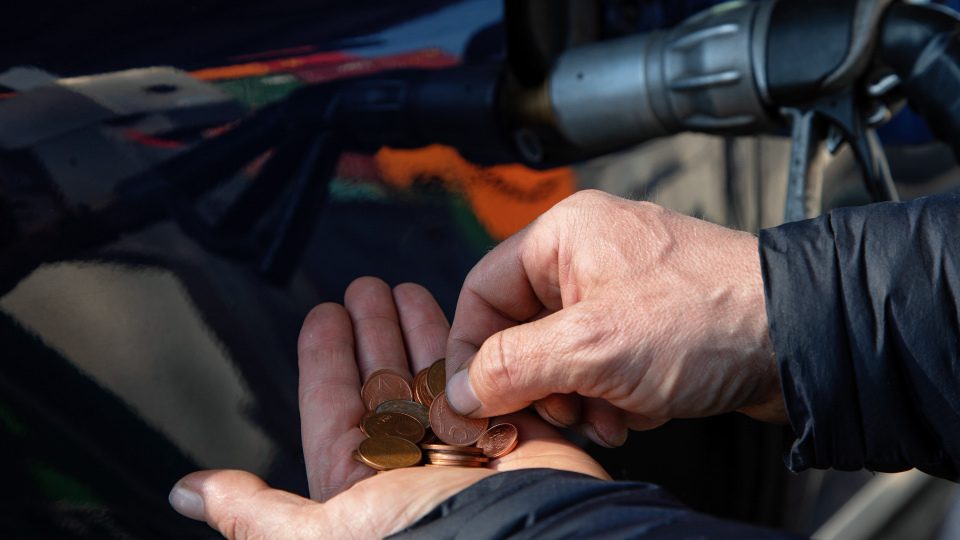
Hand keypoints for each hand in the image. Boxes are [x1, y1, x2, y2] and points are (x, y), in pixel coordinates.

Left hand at [169, 277, 607, 539]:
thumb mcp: (326, 532)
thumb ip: (257, 510)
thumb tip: (188, 493)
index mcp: (360, 484)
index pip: (334, 405)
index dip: (326, 356)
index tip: (324, 313)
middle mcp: (409, 464)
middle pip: (383, 380)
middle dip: (373, 331)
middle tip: (366, 287)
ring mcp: (460, 446)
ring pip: (429, 374)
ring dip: (416, 329)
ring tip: (404, 288)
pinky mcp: (508, 433)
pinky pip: (482, 378)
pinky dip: (469, 346)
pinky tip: (459, 317)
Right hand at [445, 190, 785, 448]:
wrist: (801, 337)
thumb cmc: (709, 317)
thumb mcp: (592, 346)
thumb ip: (512, 366)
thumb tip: (461, 390)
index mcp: (564, 235)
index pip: (482, 291)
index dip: (470, 349)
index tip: (472, 399)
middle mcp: (588, 255)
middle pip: (520, 329)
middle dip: (537, 383)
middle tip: (556, 412)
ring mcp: (621, 291)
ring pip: (561, 355)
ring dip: (576, 397)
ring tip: (608, 415)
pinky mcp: (649, 324)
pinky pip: (601, 365)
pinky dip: (611, 397)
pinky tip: (638, 411)